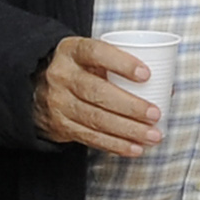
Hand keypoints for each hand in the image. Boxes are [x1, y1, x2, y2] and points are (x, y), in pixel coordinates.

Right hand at [33, 36, 163, 156]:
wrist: (34, 87)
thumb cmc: (76, 69)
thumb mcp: (89, 58)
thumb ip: (120, 67)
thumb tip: (166, 88)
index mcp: (72, 51)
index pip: (96, 53)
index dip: (122, 64)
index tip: (147, 74)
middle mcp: (62, 76)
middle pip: (97, 92)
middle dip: (130, 106)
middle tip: (155, 114)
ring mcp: (59, 103)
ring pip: (96, 119)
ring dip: (128, 130)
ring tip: (153, 136)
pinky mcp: (60, 125)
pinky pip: (90, 137)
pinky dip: (115, 145)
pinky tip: (134, 148)